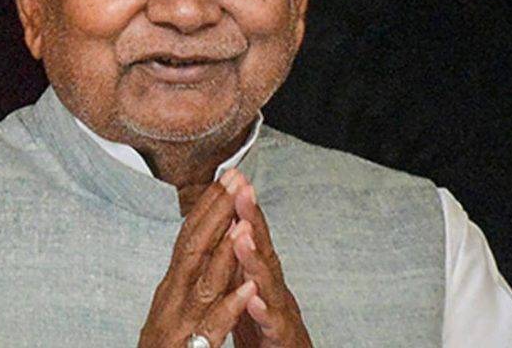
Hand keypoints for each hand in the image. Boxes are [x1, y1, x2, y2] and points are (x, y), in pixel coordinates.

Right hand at [139, 169, 257, 347]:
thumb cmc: (163, 345)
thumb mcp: (172, 303)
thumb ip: (186, 275)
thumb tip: (198, 242)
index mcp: (172, 284)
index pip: (190, 237)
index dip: (208, 206)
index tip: (227, 177)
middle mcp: (171, 297)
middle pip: (193, 248)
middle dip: (216, 213)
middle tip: (237, 180)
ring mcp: (178, 322)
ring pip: (203, 282)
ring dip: (224, 252)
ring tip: (243, 223)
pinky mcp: (187, 347)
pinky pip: (212, 326)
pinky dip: (229, 306)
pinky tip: (246, 290)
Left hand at [230, 183, 312, 347]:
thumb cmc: (268, 326)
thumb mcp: (251, 286)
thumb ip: (243, 259)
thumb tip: (230, 222)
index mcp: (263, 274)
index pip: (252, 235)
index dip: (243, 208)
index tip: (232, 179)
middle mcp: (275, 287)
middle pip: (264, 248)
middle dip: (254, 219)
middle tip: (242, 192)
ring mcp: (280, 311)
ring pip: (269, 282)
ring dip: (256, 258)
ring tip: (243, 234)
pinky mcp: (281, 337)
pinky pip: (272, 322)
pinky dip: (262, 309)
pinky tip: (252, 297)